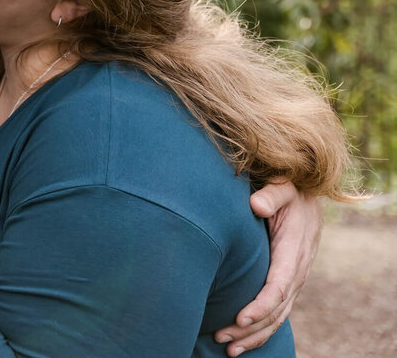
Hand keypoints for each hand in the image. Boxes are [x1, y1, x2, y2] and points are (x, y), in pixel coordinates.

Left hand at [213, 180, 320, 354]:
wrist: (304, 194)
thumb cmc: (287, 190)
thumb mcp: (282, 187)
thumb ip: (271, 195)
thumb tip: (257, 205)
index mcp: (294, 250)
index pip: (279, 285)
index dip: (261, 304)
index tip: (240, 318)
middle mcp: (297, 270)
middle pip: (277, 308)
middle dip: (251, 328)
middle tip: (223, 338)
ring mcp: (294, 278)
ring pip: (279, 316)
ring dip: (255, 335)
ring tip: (228, 348)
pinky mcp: (287, 281)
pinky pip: (278, 312)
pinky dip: (262, 330)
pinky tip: (242, 340)